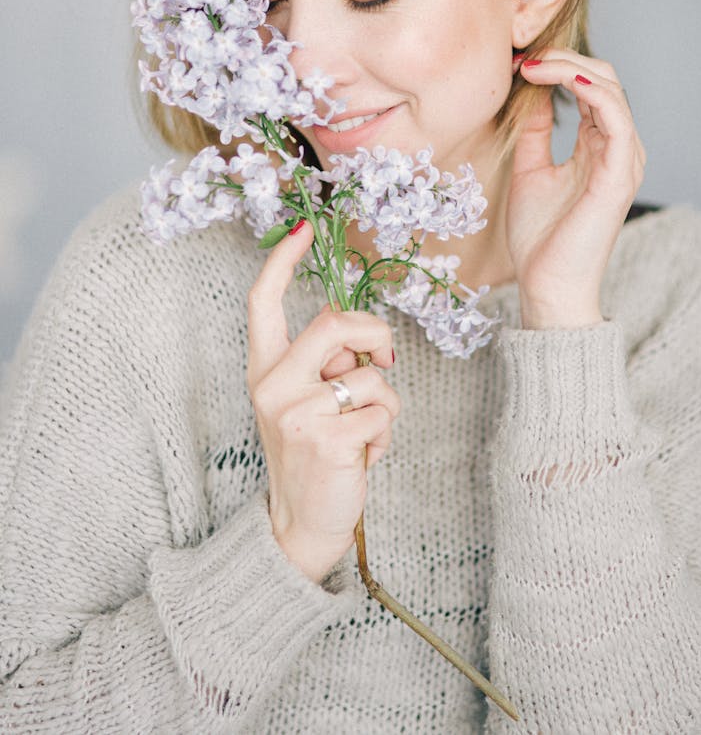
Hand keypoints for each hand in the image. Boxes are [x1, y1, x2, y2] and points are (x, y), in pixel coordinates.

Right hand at [246, 221, 398, 582]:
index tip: (303, 229)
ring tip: (362, 432)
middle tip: (386, 360)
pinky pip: (382, 413)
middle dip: (377, 334)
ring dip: (384, 405)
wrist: (300, 523)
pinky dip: (385, 435)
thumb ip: (322, 363)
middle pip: (336, 323)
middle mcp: (273, 384)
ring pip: (371, 376)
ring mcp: (297, 413)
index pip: (263, 302)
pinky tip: (363, 455)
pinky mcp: (327, 440)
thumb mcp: (301, 402)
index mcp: (265, 368)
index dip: (283, 261)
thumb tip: (366, 336)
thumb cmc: (311, 453)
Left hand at [508, 50, 645, 328]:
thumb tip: (527, 90)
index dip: (557, 66)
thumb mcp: (528, 169)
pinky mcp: (618, 175)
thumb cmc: (540, 236)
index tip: (517, 62)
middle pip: (605, 80)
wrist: (546, 285)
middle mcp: (617, 149)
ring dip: (573, 67)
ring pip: (612, 91)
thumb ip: (533, 130)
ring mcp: (622, 161)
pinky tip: (563, 78)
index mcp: (597, 146)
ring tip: (535, 63)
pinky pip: (616, 118)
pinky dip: (592, 91)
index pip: (589, 87)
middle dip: (565, 58)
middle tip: (525, 56)